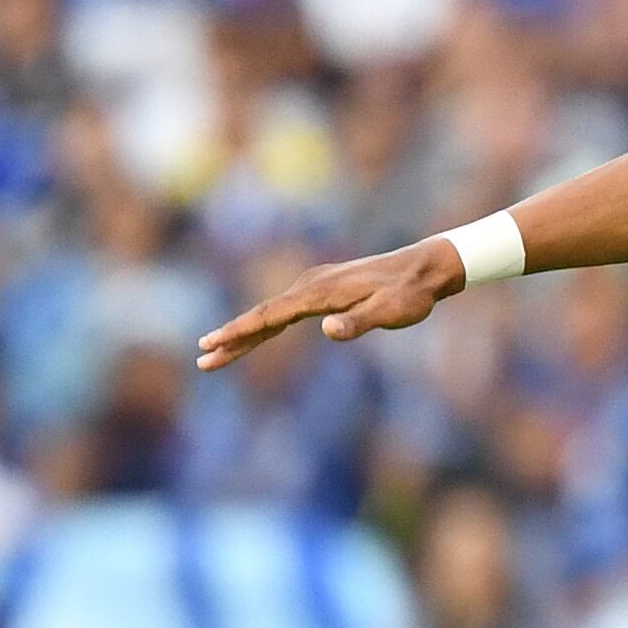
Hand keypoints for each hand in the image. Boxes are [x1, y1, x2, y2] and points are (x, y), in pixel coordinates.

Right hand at [196, 237, 465, 370]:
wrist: (424, 268)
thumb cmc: (409, 295)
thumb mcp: (390, 314)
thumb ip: (359, 323)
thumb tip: (328, 331)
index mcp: (319, 293)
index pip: (269, 316)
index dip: (239, 332)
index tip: (211, 344)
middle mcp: (310, 286)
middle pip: (262, 316)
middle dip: (232, 338)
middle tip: (203, 359)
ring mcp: (315, 286)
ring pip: (271, 313)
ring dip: (245, 333)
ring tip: (217, 350)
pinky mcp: (323, 289)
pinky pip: (286, 309)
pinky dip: (266, 324)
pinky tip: (256, 334)